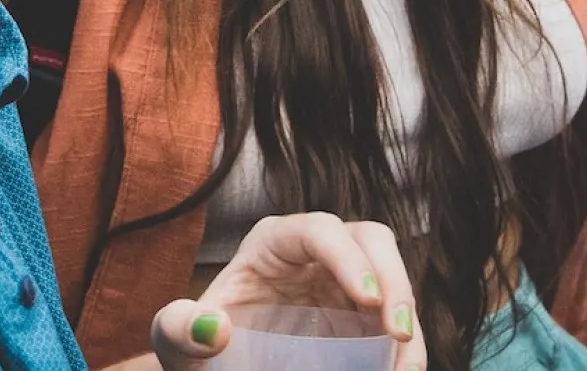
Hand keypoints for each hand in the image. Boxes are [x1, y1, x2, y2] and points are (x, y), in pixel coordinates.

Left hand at [150, 213, 424, 369]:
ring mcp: (344, 282)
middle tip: (399, 333)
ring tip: (407, 364)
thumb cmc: (201, 344)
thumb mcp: (179, 340)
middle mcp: (316, 252)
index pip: (319, 230)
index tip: (367, 301)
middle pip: (370, 238)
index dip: (347, 257)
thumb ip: (180, 331)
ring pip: (392, 274)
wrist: (220, 364)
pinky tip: (401, 370)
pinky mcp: (361, 316)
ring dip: (407, 314)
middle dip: (393, 279)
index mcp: (273, 242)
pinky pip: (394, 317)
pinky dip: (404, 345)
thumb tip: (213, 329)